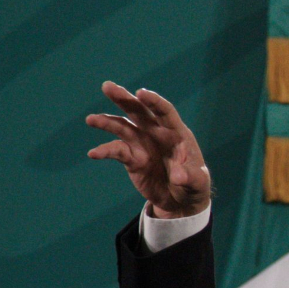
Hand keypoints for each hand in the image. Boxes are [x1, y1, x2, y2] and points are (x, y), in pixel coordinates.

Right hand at [86, 81, 210, 217]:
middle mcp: (157, 133)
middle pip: (139, 112)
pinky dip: (105, 151)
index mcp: (177, 133)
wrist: (180, 200)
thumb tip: (178, 176)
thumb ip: (190, 177)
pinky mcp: (132, 158)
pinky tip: (94, 154)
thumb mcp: (198, 183)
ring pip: (123, 128)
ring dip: (107, 122)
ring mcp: (142, 144)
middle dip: (124, 99)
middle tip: (107, 87)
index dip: (154, 102)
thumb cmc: (194, 186)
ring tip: (91, 120)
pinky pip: (116, 151)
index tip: (140, 93)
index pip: (165, 112)